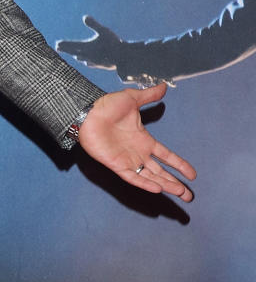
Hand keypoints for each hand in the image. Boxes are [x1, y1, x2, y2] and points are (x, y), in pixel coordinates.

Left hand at [56, 15, 123, 69]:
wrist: (124, 59)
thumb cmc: (114, 44)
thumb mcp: (104, 31)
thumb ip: (94, 24)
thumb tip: (84, 17)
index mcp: (87, 47)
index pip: (72, 45)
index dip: (64, 44)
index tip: (57, 44)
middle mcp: (88, 55)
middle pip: (75, 52)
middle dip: (67, 49)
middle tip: (58, 48)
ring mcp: (94, 61)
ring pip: (82, 58)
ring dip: (76, 55)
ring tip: (73, 54)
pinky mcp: (100, 65)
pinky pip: (90, 63)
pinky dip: (86, 61)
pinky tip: (87, 62)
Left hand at [76, 85, 195, 201]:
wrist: (89, 113)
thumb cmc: (107, 107)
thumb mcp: (132, 99)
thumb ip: (149, 95)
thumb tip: (164, 86)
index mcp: (144, 140)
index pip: (166, 156)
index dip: (179, 165)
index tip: (192, 175)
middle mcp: (138, 153)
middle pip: (161, 172)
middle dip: (175, 183)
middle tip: (189, 195)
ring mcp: (128, 160)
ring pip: (150, 177)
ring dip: (166, 185)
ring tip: (181, 193)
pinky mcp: (116, 165)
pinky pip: (133, 177)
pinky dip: (145, 183)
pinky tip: (157, 189)